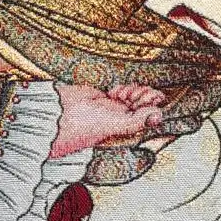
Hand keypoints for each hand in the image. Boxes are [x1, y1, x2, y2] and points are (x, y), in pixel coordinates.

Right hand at [53, 83, 167, 155]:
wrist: (62, 113)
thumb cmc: (84, 126)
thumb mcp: (114, 125)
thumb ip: (137, 121)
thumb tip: (159, 115)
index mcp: (129, 131)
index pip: (151, 119)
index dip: (155, 106)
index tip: (157, 98)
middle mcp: (125, 121)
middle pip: (145, 106)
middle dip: (145, 97)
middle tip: (139, 94)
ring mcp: (116, 110)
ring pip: (135, 98)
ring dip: (134, 92)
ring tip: (123, 93)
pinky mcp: (107, 99)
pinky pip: (122, 92)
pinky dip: (123, 89)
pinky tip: (115, 92)